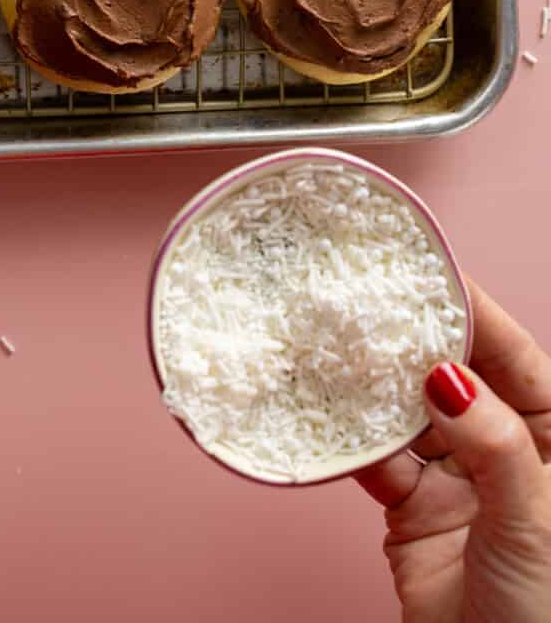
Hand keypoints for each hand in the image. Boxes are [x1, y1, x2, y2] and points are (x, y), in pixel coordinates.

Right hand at [357, 277, 550, 621]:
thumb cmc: (547, 617)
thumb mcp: (535, 522)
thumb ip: (493, 444)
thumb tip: (447, 372)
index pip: (517, 361)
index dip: (476, 314)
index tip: (433, 272)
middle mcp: (509, 455)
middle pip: (456, 378)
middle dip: (414, 341)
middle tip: (371, 298)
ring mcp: (461, 485)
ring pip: (411, 416)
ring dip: (376, 388)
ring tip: (340, 346)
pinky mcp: (416, 516)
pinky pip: (379, 463)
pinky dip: (353, 442)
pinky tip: (330, 414)